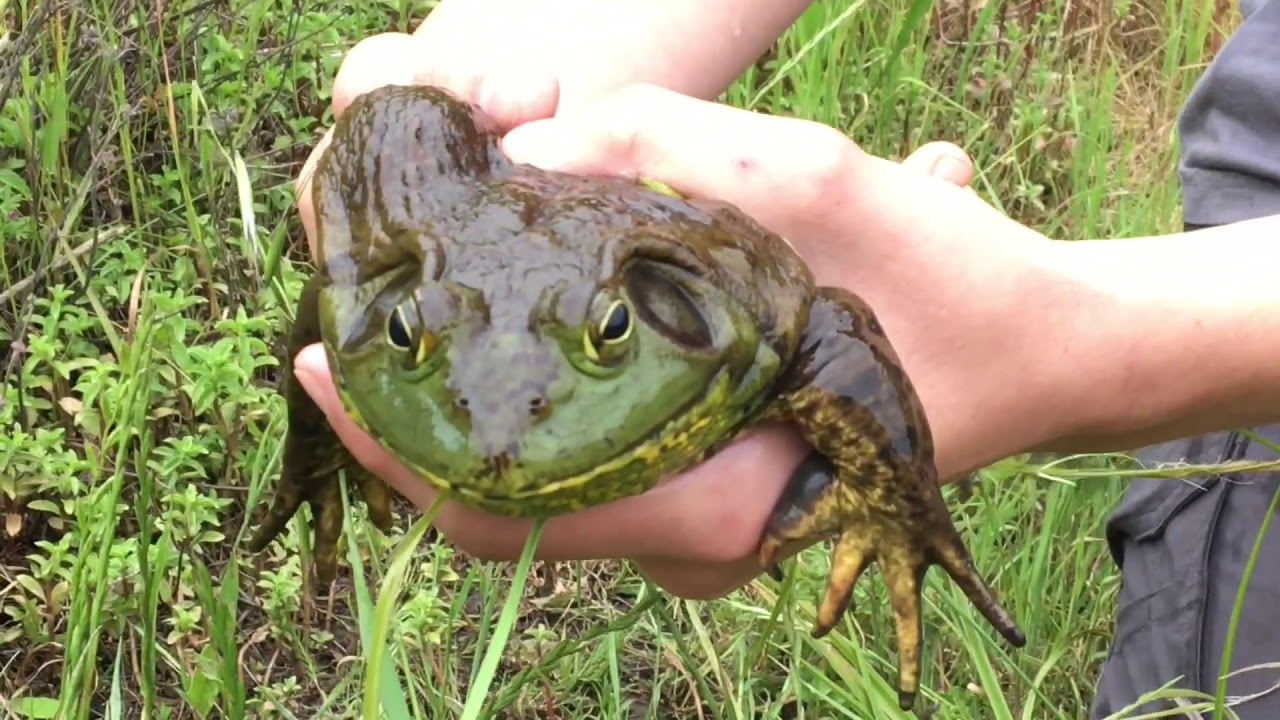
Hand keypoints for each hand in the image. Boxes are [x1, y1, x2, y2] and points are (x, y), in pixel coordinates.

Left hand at [289, 82, 1071, 599]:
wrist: (1047, 355)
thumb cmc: (954, 286)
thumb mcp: (823, 187)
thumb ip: (670, 157)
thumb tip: (532, 144)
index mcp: (709, 504)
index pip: (497, 504)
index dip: (391, 438)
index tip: (324, 358)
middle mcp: (694, 539)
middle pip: (499, 502)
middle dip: (413, 413)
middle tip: (363, 313)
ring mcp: (705, 525)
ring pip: (542, 486)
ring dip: (469, 406)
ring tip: (419, 317)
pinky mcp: (717, 491)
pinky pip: (591, 465)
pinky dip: (535, 405)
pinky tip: (516, 330)